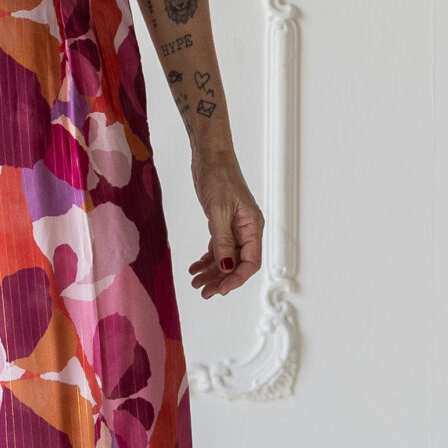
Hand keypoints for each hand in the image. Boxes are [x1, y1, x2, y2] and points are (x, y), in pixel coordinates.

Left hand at [187, 153, 262, 297]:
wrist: (210, 155)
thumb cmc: (219, 176)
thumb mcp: (219, 210)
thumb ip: (222, 240)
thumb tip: (226, 267)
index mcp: (253, 226)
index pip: (250, 262)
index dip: (236, 279)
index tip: (220, 290)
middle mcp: (247, 230)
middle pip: (237, 264)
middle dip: (221, 280)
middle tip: (204, 292)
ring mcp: (234, 227)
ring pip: (226, 258)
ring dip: (211, 272)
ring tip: (195, 282)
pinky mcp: (222, 223)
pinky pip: (217, 248)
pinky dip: (207, 259)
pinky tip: (195, 267)